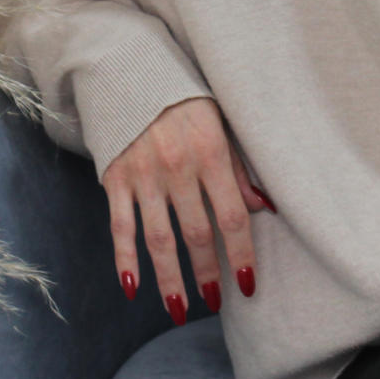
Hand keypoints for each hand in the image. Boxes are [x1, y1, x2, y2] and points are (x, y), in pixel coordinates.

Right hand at [102, 95, 275, 325]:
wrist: (129, 69)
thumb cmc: (184, 99)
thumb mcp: (220, 124)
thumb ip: (239, 168)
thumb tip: (264, 208)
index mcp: (210, 153)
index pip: (232, 217)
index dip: (242, 254)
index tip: (248, 284)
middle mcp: (177, 167)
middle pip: (197, 234)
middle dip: (208, 273)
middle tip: (216, 303)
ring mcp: (143, 175)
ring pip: (159, 239)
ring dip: (170, 279)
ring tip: (180, 309)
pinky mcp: (115, 178)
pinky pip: (121, 227)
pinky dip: (125, 259)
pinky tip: (132, 288)